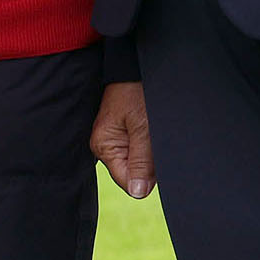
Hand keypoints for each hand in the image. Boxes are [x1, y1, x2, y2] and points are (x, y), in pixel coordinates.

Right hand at [91, 80, 153, 197]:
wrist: (135, 66)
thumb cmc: (138, 92)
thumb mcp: (144, 128)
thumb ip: (141, 161)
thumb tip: (138, 193)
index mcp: (103, 146)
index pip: (127, 180)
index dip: (146, 175)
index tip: (157, 156)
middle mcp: (105, 145)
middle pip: (132, 171)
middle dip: (149, 162)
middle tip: (155, 138)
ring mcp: (114, 137)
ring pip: (138, 160)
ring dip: (151, 152)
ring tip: (153, 130)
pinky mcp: (123, 130)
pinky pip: (139, 148)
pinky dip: (150, 143)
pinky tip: (152, 129)